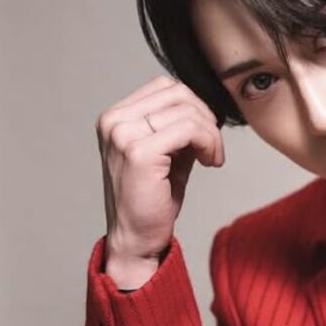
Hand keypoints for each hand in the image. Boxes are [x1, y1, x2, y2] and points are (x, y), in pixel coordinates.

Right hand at [95, 74, 224, 265]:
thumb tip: (204, 108)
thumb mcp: (166, 153)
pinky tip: (209, 162)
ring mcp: (122, 135)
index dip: (194, 106)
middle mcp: (113, 121)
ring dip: (210, 134)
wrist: (136, 238)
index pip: (164, 87)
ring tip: (211, 157)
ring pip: (187, 110)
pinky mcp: (138, 152)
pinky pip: (189, 129)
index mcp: (115, 117)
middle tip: (212, 147)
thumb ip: (177, 126)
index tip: (204, 135)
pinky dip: (208, 143)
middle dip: (206, 117)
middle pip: (178, 92)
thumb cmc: (150, 200)